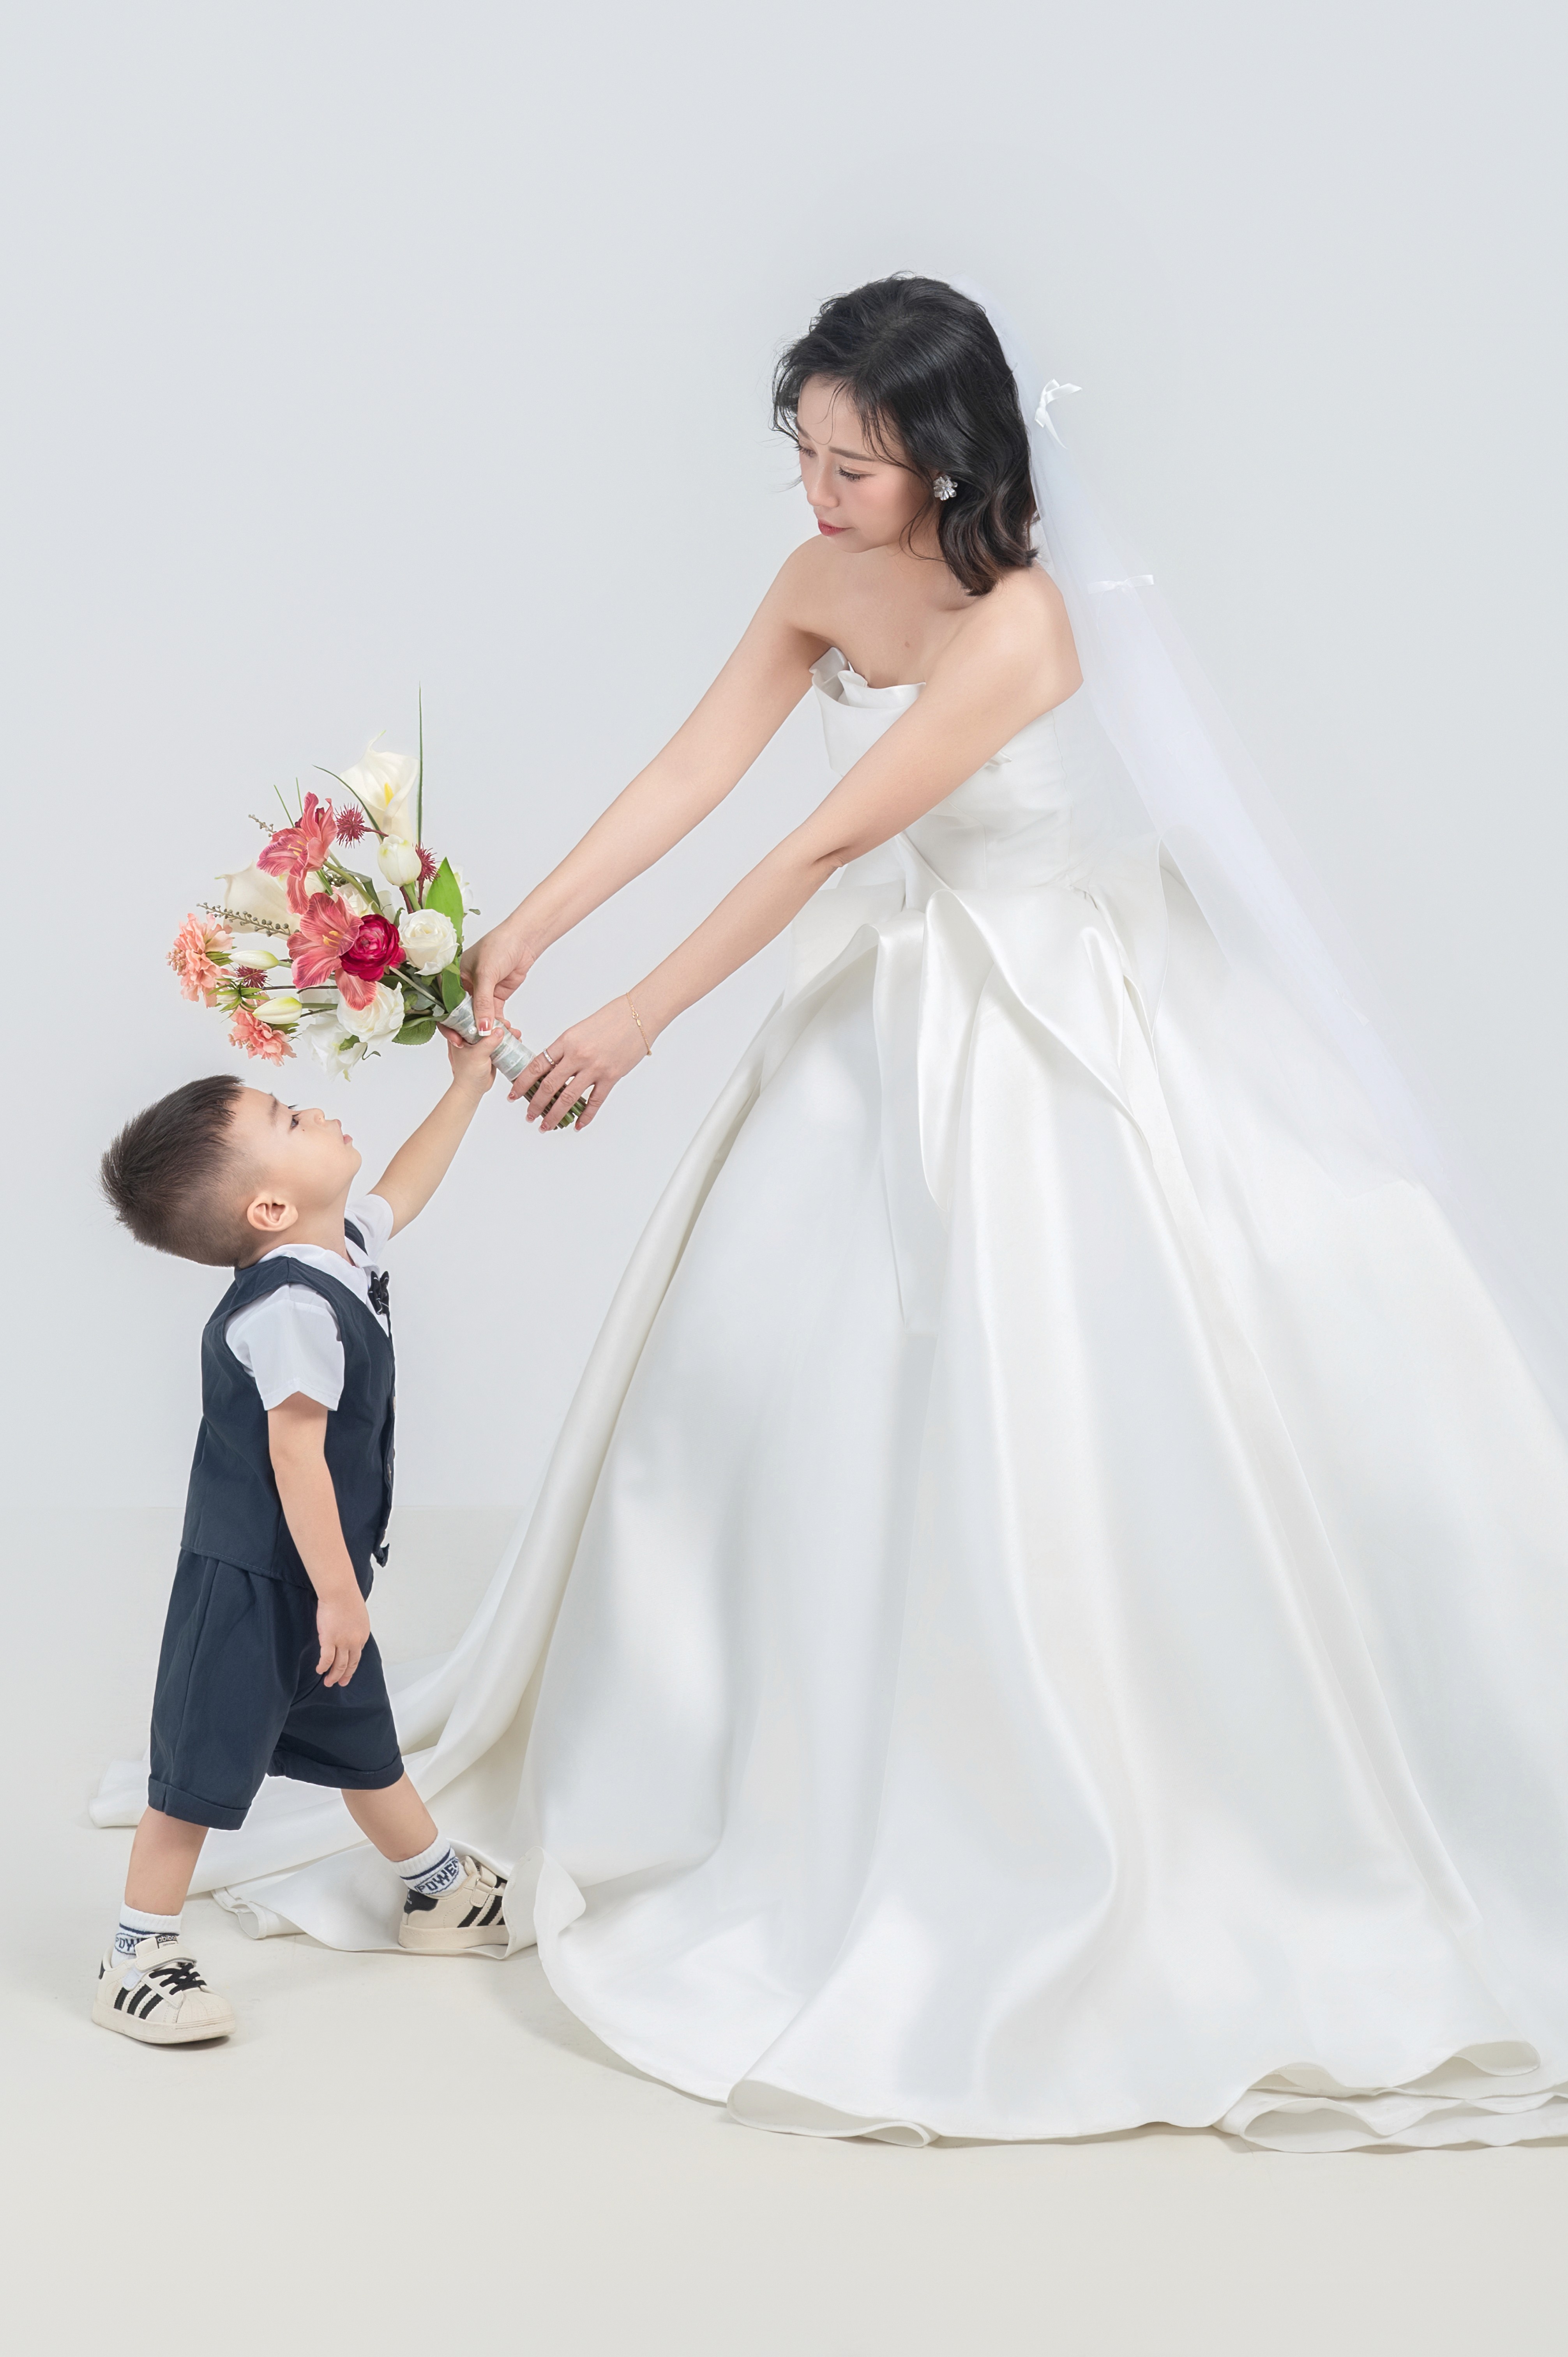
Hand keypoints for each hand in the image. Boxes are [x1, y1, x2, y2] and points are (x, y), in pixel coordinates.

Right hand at [316, 1582, 371, 1687]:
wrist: (340, 1592)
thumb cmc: (347, 1598)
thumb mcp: (358, 1616)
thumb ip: (355, 1628)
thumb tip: (350, 1633)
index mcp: (363, 1635)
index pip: (358, 1655)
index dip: (352, 1665)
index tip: (348, 1670)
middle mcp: (355, 1641)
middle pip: (351, 1664)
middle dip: (345, 1675)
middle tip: (341, 1683)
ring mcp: (343, 1642)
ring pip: (339, 1665)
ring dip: (334, 1676)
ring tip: (328, 1683)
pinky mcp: (329, 1640)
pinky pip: (326, 1659)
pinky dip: (323, 1667)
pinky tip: (319, 1671)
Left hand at [439, 1022, 516, 1096]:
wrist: (473, 1089)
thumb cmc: (468, 1074)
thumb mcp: (478, 1055)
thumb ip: (489, 1042)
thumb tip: (500, 1030)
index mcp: (460, 1035)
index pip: (471, 1019)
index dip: (484, 1015)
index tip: (496, 1015)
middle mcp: (470, 1037)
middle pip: (486, 1024)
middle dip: (499, 1024)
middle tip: (509, 1025)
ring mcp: (480, 1043)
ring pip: (494, 1032)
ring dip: (506, 1032)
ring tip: (516, 1033)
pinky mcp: (489, 1049)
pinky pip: (499, 1041)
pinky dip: (508, 1040)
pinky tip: (516, 1039)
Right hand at [461, 916, 535, 1036]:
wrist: (522, 940)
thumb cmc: (498, 946)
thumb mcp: (486, 974)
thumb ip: (483, 1003)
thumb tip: (482, 1029)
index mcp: (452, 978)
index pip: (444, 1006)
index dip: (449, 1025)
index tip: (457, 1040)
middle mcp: (463, 987)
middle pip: (461, 1015)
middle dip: (467, 1031)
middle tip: (475, 1046)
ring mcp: (480, 993)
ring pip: (479, 1017)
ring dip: (485, 1030)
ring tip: (494, 1041)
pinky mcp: (495, 996)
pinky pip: (493, 1015)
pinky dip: (498, 1025)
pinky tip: (504, 1034)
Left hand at [513, 996, 649, 1129]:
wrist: (638, 1015)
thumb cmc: (611, 1018)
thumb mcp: (580, 1030)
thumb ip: (566, 1049)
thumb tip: (552, 1068)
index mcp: (566, 1041)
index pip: (537, 1065)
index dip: (522, 1082)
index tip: (513, 1094)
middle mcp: (577, 1055)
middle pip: (549, 1085)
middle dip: (535, 1104)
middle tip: (528, 1115)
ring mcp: (594, 1067)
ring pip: (568, 1098)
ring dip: (554, 1115)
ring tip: (546, 1126)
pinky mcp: (611, 1076)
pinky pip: (595, 1101)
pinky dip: (585, 1116)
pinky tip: (578, 1125)